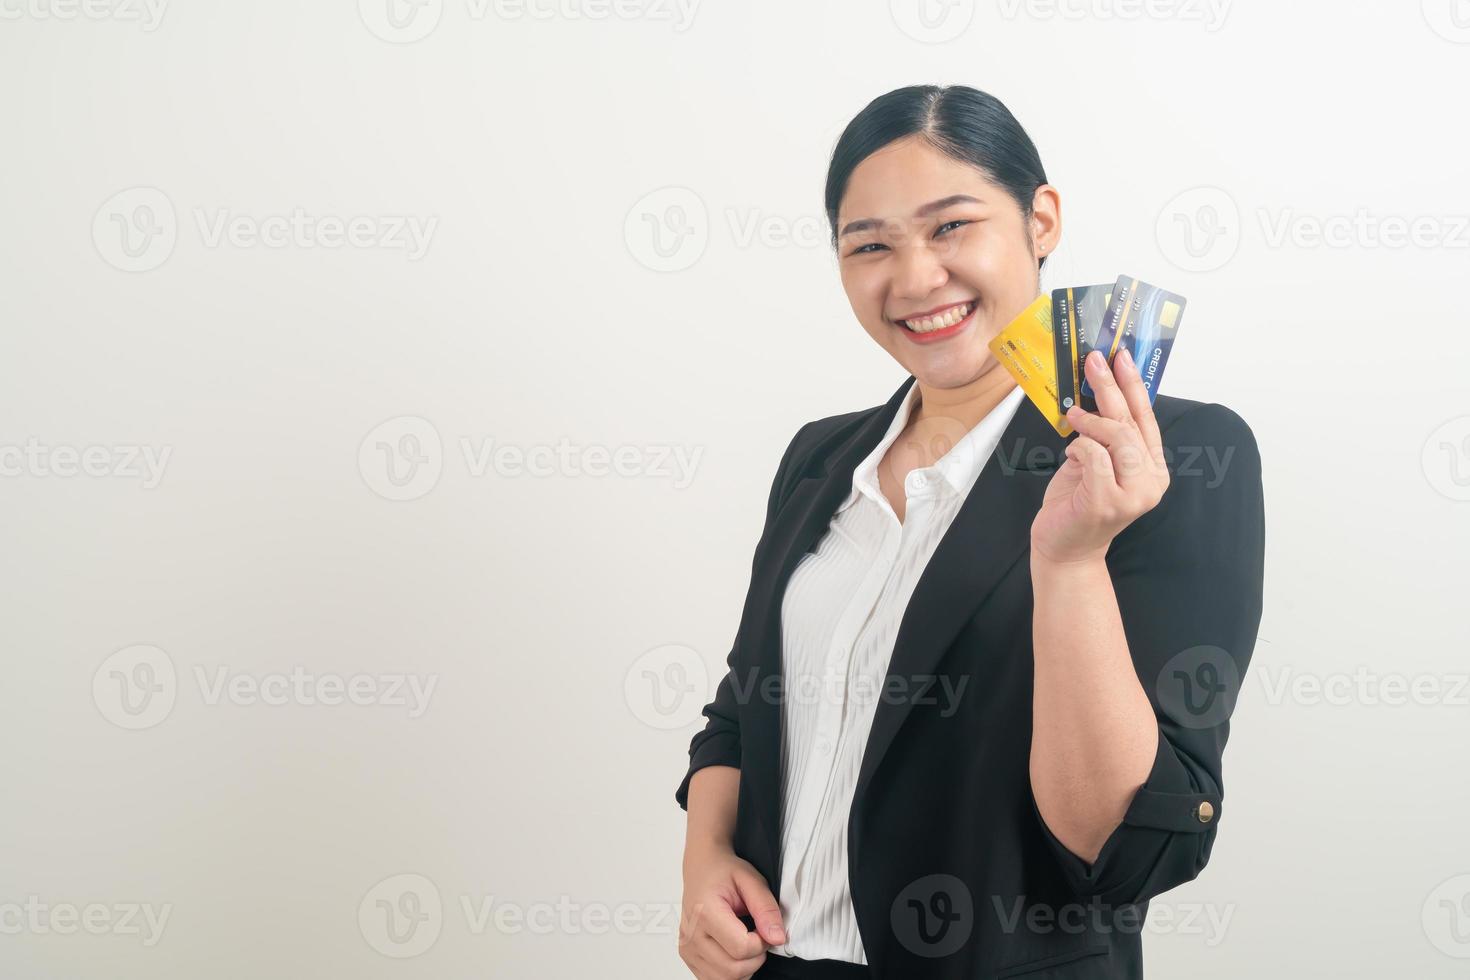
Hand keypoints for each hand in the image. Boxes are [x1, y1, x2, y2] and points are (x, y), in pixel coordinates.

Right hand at [678, 844, 784, 979]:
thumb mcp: (752, 880)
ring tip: (746, 942)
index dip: (763, 943)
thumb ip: (766, 909)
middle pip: (734, 970)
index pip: (742, 948)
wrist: (702, 868)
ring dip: (744, 967)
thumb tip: (777, 938)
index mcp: (705, 912)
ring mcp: (687, 948)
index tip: (765, 927)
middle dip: (756, 958)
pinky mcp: (687, 957)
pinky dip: (731, 971)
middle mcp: (691, 934)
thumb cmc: (724, 872)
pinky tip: (734, 950)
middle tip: (759, 936)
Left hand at [1031, 348, 1169, 564]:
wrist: (1064, 549)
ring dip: (1091, 420)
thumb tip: (1097, 393)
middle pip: (1132, 422)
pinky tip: (1071, 452)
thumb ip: (1104, 436)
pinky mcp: (1109, 501)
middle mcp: (1151, 481)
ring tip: (1073, 415)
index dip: (1134, 385)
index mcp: (1152, 468)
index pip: (1146, 418)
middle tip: (1093, 361)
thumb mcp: (1094, 462)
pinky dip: (1079, 446)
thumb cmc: (1077, 503)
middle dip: (1110, 386)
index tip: (1122, 357)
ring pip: (1117, 436)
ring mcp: (1134, 493)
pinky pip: (1094, 455)